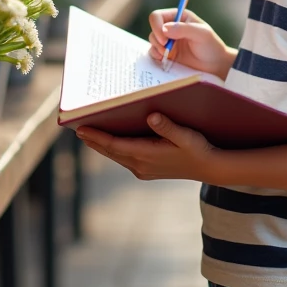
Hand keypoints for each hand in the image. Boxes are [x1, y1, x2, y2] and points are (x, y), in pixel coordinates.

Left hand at [76, 113, 217, 180]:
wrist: (210, 168)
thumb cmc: (198, 149)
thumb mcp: (186, 136)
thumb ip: (168, 127)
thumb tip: (152, 116)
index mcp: (147, 155)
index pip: (115, 145)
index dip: (96, 137)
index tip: (80, 129)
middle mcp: (141, 165)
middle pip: (110, 151)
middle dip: (93, 140)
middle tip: (76, 127)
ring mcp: (143, 169)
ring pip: (116, 155)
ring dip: (101, 145)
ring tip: (87, 133)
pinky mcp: (147, 170)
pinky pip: (124, 158)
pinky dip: (113, 149)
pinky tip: (109, 141)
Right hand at [148, 8, 234, 79]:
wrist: (215, 66)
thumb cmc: (211, 46)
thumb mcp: (202, 34)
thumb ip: (183, 29)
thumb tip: (164, 29)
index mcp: (179, 17)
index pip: (158, 16)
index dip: (156, 25)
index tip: (164, 38)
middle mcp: (171, 27)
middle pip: (153, 28)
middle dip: (157, 39)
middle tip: (166, 49)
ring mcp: (168, 41)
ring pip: (152, 40)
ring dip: (156, 47)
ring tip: (167, 55)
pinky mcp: (167, 54)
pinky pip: (153, 52)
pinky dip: (155, 55)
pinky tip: (164, 59)